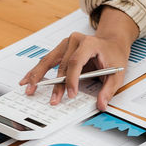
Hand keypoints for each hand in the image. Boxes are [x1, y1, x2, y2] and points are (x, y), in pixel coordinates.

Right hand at [19, 7, 138, 110]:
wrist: (111, 42)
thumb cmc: (113, 54)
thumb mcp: (116, 73)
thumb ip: (108, 90)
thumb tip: (101, 104)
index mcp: (89, 43)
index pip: (76, 62)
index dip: (72, 79)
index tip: (71, 94)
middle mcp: (75, 40)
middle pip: (62, 64)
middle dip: (56, 85)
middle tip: (52, 99)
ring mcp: (65, 44)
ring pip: (49, 61)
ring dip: (38, 75)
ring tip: (28, 87)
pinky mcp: (61, 49)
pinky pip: (47, 60)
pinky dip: (38, 71)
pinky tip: (28, 79)